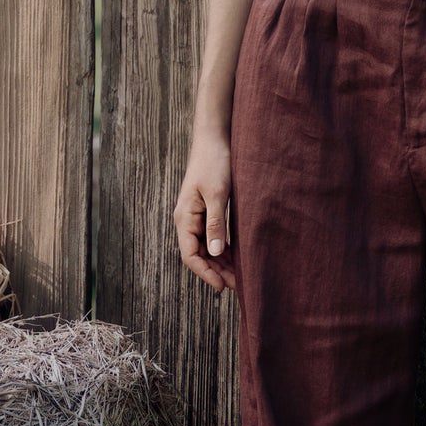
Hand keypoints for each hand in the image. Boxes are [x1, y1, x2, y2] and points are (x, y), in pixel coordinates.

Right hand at [174, 131, 237, 291]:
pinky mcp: (207, 212)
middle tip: (239, 286)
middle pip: (199, 255)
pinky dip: (224, 249)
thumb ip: (215, 224)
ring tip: (241, 276)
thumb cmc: (214, 163)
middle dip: (217, 272)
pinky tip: (239, 257)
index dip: (205, 273)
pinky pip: (212, 237)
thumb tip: (216, 252)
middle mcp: (187, 221)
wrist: (214, 139)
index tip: (222, 286)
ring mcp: (196, 217)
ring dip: (221, 263)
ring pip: (206, 248)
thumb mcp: (217, 194)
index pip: (191, 255)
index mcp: (185, 218)